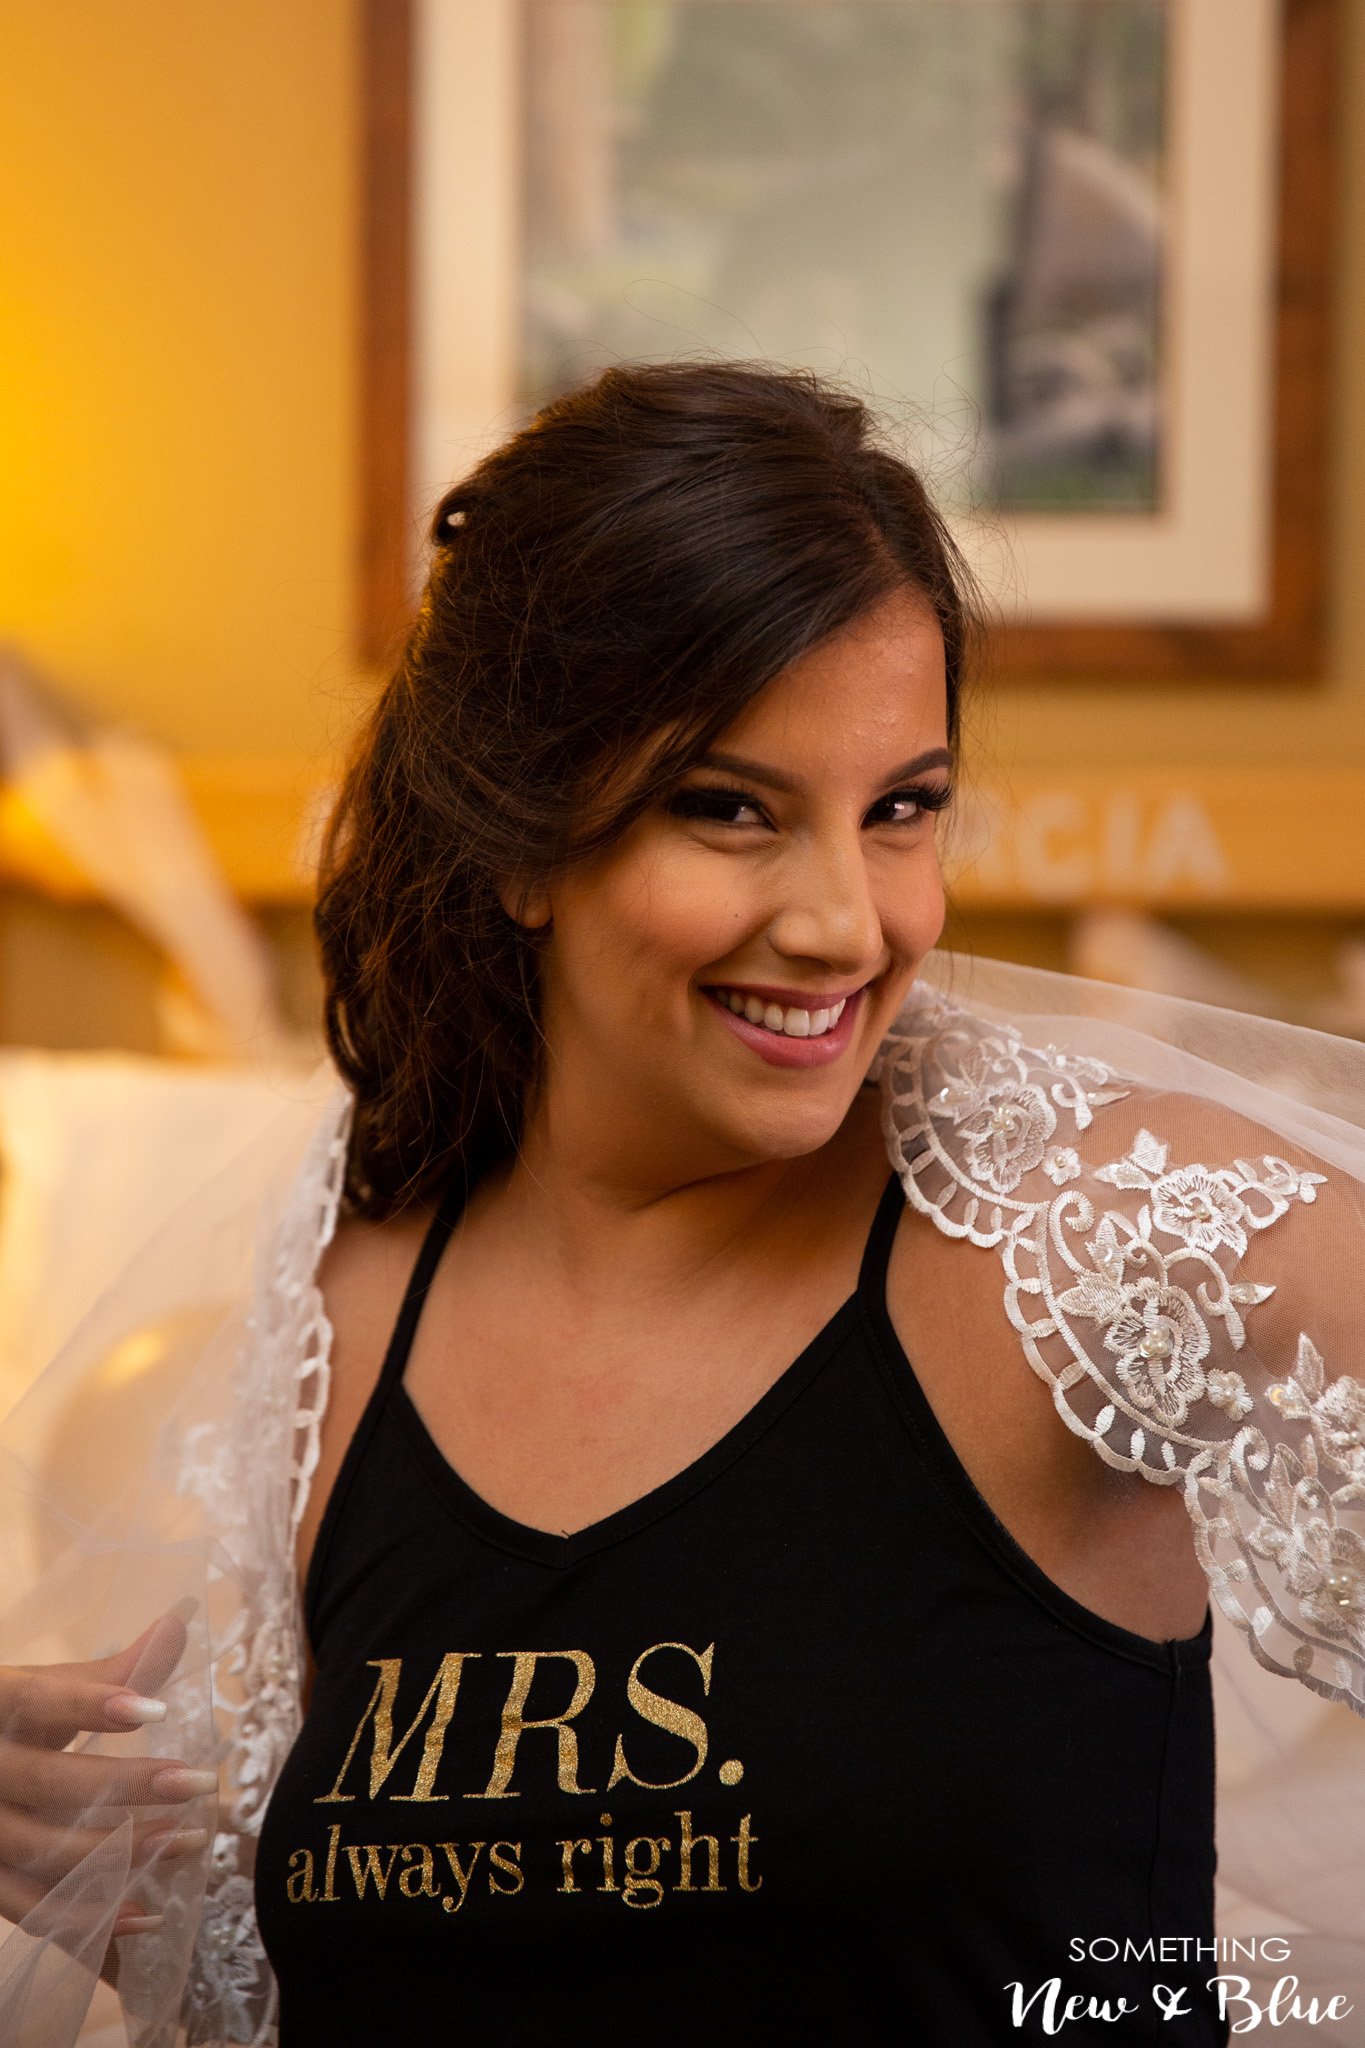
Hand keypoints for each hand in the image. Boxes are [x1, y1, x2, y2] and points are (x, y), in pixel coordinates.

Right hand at [0, 1607, 214, 1940]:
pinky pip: (31, 1909)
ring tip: (189, 1841)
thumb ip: (111, 1670)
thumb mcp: (43, 1690)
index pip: (36, 1703)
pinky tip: (147, 1914)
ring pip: (43, 1852)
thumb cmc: (7, 1722)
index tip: (156, 1710)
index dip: (90, 1706)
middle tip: (201, 1784)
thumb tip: (178, 1626)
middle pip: (49, 1784)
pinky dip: (89, 1918)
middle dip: (128, 1786)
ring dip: (122, 1854)